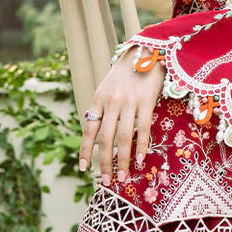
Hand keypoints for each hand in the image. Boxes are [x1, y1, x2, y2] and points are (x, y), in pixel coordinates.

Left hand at [79, 48, 165, 183]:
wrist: (147, 50)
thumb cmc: (127, 73)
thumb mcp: (108, 87)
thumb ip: (103, 108)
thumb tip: (99, 135)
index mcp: (98, 98)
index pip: (89, 129)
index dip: (85, 150)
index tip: (83, 168)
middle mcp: (111, 101)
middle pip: (105, 138)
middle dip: (104, 162)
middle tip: (106, 181)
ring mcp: (129, 102)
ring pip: (124, 137)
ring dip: (122, 160)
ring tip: (122, 176)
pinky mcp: (147, 102)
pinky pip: (143, 129)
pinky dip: (141, 146)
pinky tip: (140, 159)